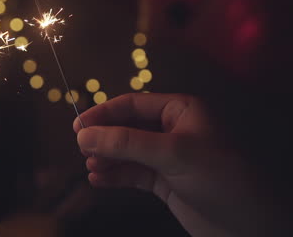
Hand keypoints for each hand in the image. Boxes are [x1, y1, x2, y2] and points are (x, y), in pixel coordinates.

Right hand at [74, 93, 286, 236]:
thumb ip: (126, 143)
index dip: (103, 113)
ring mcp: (168, 157)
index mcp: (181, 110)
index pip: (133, 104)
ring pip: (127, 153)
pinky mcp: (165, 182)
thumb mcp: (172, 153)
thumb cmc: (223, 178)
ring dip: (107, 159)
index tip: (78, 125)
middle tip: (81, 147)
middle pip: (127, 128)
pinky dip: (115, 176)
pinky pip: (133, 174)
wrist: (250, 226)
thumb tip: (85, 134)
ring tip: (91, 167)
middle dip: (104, 139)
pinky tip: (100, 180)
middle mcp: (173, 130)